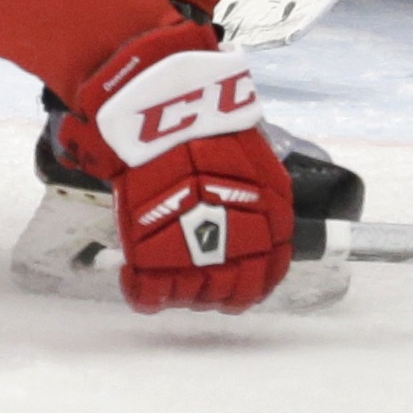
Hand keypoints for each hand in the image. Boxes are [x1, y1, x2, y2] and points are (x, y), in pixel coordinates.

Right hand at [52, 22, 295, 312]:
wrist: (172, 113)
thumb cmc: (215, 126)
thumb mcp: (256, 161)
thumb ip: (258, 195)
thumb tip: (251, 206)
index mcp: (273, 226)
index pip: (268, 276)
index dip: (251, 279)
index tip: (235, 272)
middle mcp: (240, 251)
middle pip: (231, 295)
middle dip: (216, 287)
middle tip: (197, 269)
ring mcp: (195, 258)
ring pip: (194, 299)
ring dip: (183, 290)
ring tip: (169, 268)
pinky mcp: (151, 258)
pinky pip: (149, 296)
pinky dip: (144, 293)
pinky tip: (139, 276)